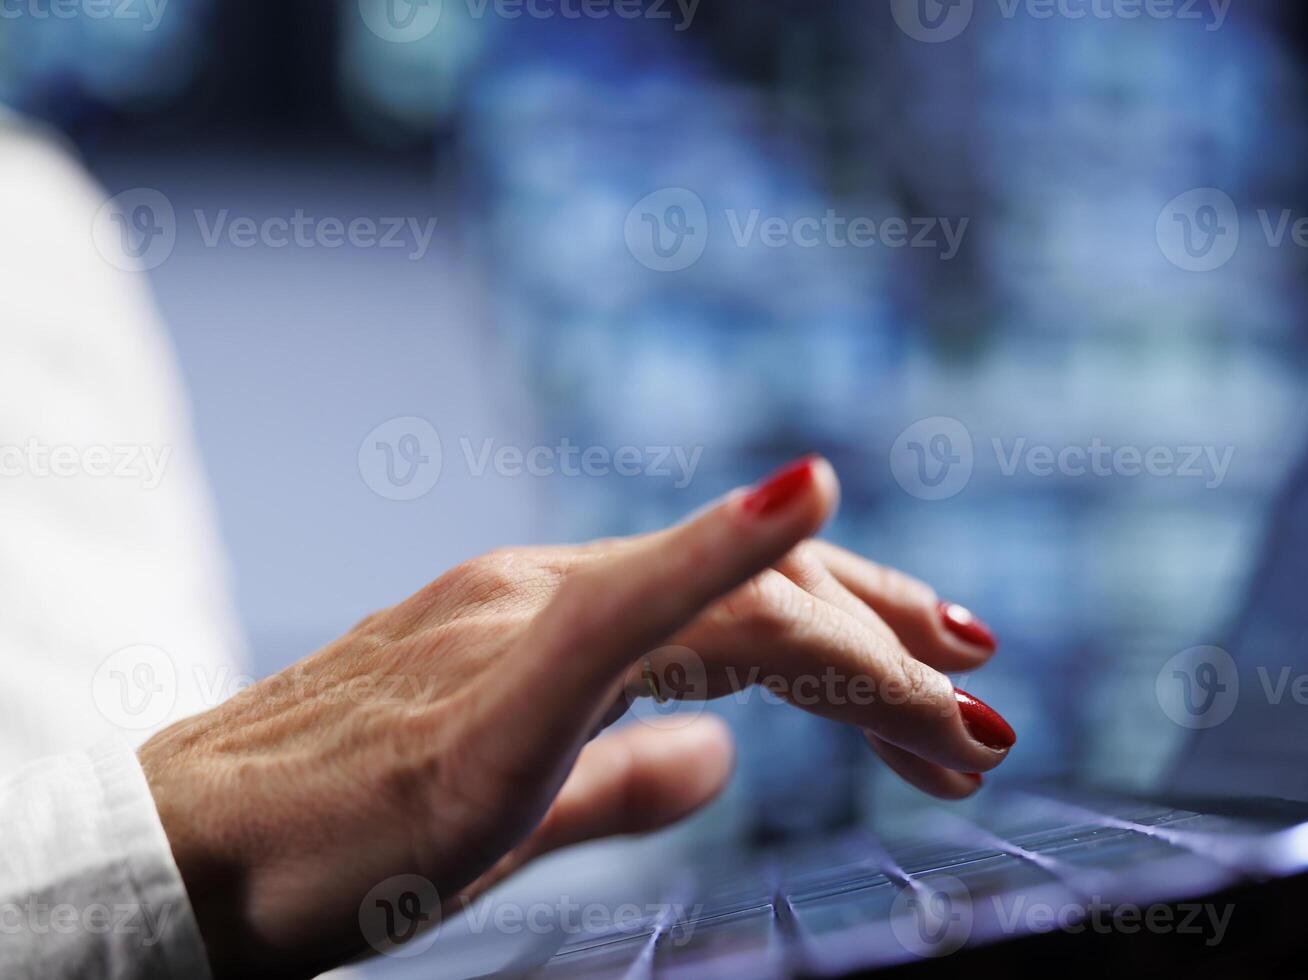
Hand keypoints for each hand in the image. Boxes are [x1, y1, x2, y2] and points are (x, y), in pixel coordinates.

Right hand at [138, 457, 1013, 977]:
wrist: (190, 861)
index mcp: (551, 615)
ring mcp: (519, 613)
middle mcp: (545, 587)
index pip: (739, 604)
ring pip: (738, 612)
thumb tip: (719, 766)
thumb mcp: (518, 804)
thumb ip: (621, 774)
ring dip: (866, 659)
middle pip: (764, 595)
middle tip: (984, 702)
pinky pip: (633, 597)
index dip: (855, 633)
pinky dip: (726, 546)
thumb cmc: (335, 837)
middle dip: (888, 641)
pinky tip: (808, 494)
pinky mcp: (494, 669)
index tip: (941, 684)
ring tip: (962, 722)